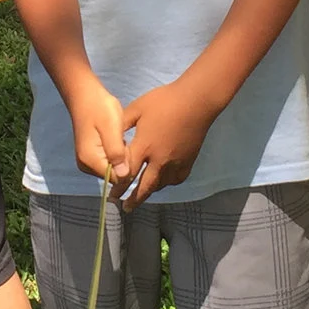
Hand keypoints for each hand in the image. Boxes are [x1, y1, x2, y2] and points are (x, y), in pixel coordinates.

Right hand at [66, 78, 129, 184]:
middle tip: (122, 139)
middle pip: (115, 175)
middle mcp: (86, 166)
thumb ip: (117, 152)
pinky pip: (110, 161)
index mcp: (90, 160)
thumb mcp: (111, 127)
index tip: (127, 146)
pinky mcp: (91, 156)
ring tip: (119, 137)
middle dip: (124, 161)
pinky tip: (116, 138)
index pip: (117, 178)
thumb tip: (125, 176)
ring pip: (114, 168)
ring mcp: (87, 162)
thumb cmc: (99, 108)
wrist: (85, 95)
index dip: (128, 165)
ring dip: (121, 155)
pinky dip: (116, 152)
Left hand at [114, 77, 218, 210]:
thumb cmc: (164, 101)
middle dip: (134, 199)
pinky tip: (163, 181)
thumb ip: (122, 125)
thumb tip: (112, 138)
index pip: (127, 173)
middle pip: (144, 187)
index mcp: (144, 146)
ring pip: (160, 185)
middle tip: (126, 208)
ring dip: (150, 191)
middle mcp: (159, 159)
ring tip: (142, 194)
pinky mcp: (188, 161)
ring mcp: (175, 162)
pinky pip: (176, 179)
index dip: (118, 187)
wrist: (196, 101)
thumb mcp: (137, 109)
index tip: (112, 195)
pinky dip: (167, 183)